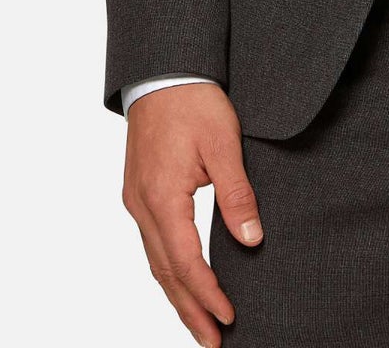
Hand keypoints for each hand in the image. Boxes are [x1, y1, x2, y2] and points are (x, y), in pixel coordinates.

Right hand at [122, 82, 263, 345]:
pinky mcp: (139, 193)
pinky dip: (169, 270)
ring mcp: (137, 201)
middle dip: (190, 311)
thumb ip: (236, 193)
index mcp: (162, 197)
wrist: (163, 69)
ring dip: (178, 296)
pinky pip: (153, 243)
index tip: (229, 318)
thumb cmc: (194, 100)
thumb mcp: (223, 143)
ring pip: (156, 262)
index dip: (208, 294)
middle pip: (166, 273)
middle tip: (213, 343)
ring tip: (200, 325)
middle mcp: (142, 206)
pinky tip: (182, 281)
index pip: (186, 262)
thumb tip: (251, 239)